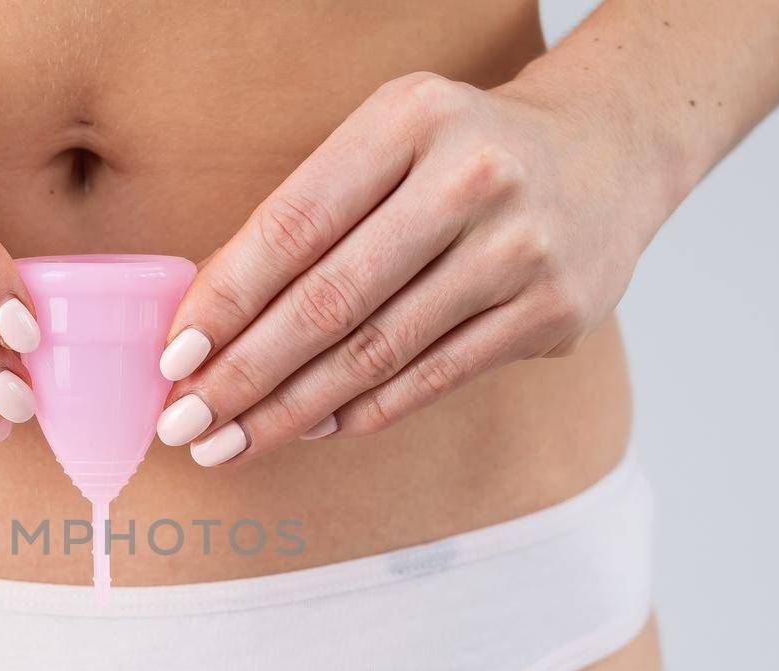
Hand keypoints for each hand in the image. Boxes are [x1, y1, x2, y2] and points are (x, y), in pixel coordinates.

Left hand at [153, 71, 668, 465]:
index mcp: (410, 119)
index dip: (226, 301)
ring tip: (229, 443)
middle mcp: (473, 179)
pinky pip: (432, 379)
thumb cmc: (457, 156)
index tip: (171, 359)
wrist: (607, 153)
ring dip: (290, 411)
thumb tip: (203, 322)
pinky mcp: (551, 314)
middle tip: (184, 425)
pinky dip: (362, 413)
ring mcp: (520, 250)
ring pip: (377, 353)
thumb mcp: (383, 146)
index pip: (294, 226)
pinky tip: (309, 430)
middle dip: (244, 375)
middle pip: (330, 301)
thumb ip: (303, 220)